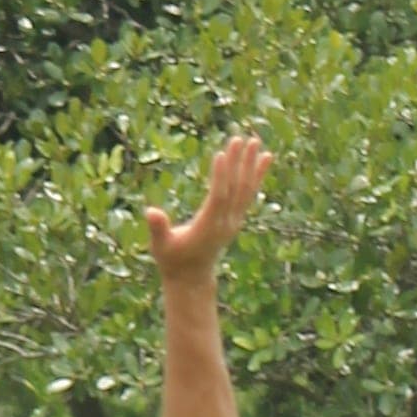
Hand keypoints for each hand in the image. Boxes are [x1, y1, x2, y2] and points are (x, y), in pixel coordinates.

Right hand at [144, 132, 269, 289]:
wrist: (192, 277)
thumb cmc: (172, 260)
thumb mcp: (160, 246)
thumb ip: (158, 229)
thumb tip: (151, 212)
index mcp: (208, 227)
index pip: (218, 198)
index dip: (221, 177)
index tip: (222, 154)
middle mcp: (226, 223)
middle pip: (235, 190)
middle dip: (238, 164)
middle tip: (241, 139)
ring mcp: (234, 221)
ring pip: (246, 190)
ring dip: (251, 166)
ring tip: (256, 143)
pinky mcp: (237, 219)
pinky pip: (249, 194)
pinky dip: (257, 176)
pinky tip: (265, 159)